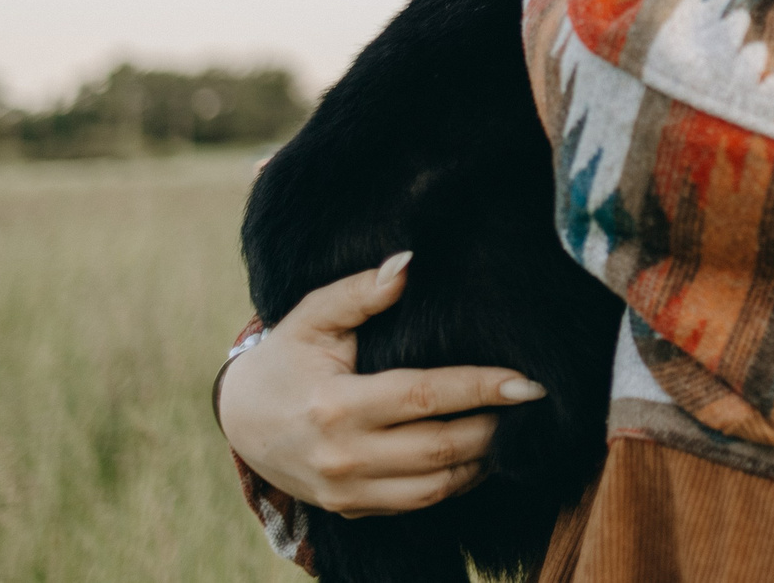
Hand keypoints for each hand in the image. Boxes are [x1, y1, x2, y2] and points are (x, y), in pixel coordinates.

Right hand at [217, 253, 548, 517]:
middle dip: (495, 427)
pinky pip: (417, 503)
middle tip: (531, 402)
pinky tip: (478, 454)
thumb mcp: (313, 317)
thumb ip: (361, 292)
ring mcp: (347, 491)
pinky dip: (455, 482)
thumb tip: (408, 264)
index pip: (426, 396)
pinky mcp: (352, 509)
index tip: (529, 381)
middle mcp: (343, 457)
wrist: (242, 420)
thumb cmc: (287, 359)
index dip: (482, 388)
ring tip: (513, 427)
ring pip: (435, 487)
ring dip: (483, 460)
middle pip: (440, 448)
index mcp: (336, 406)